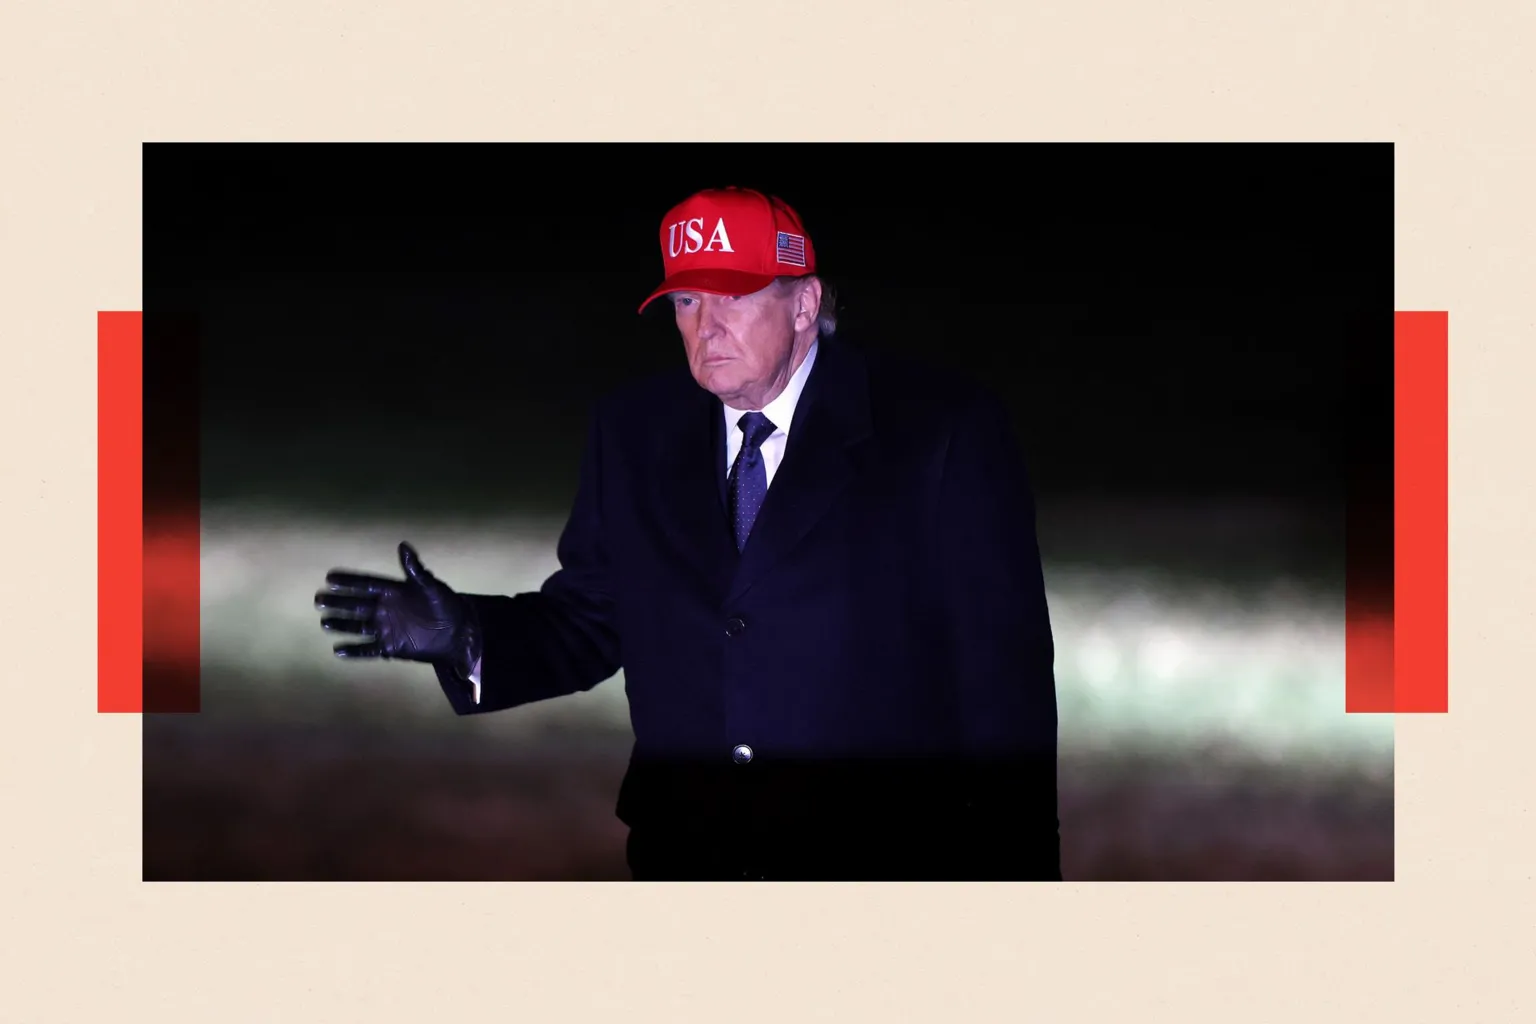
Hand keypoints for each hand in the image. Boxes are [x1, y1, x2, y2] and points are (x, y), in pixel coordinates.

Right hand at [315, 541, 479, 676]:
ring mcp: (386, 628)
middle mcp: (386, 609)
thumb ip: (415, 570)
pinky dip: (355, 650)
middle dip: (338, 602)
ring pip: (358, 626)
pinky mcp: (391, 647)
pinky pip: (369, 649)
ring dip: (341, 624)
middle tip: (318, 599)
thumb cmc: (447, 605)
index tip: (329, 577)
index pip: (367, 585)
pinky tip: (338, 651)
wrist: (458, 633)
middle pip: (357, 605)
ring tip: (324, 622)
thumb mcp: (432, 586)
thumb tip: (403, 545)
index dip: (349, 581)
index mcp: (394, 592)